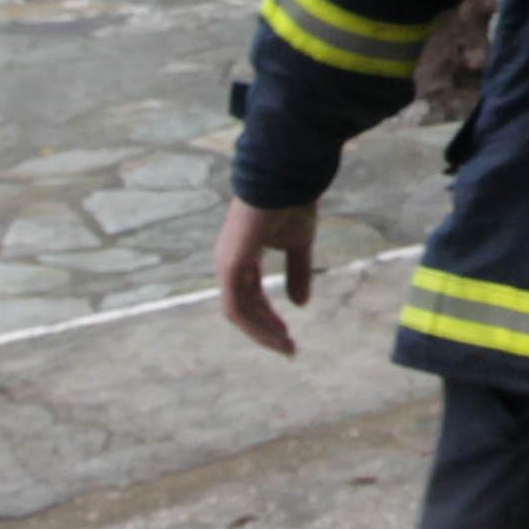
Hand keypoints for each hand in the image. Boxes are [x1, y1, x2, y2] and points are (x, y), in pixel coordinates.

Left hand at [214, 199, 319, 355]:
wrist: (286, 180)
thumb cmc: (292, 205)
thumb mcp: (299, 245)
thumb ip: (298, 274)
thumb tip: (300, 304)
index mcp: (243, 258)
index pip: (250, 297)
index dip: (268, 318)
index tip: (289, 335)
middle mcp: (230, 264)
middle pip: (243, 309)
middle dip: (265, 330)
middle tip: (289, 348)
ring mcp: (228, 264)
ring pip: (239, 312)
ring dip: (262, 332)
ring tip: (286, 345)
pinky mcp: (231, 265)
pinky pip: (237, 306)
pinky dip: (255, 323)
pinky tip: (276, 331)